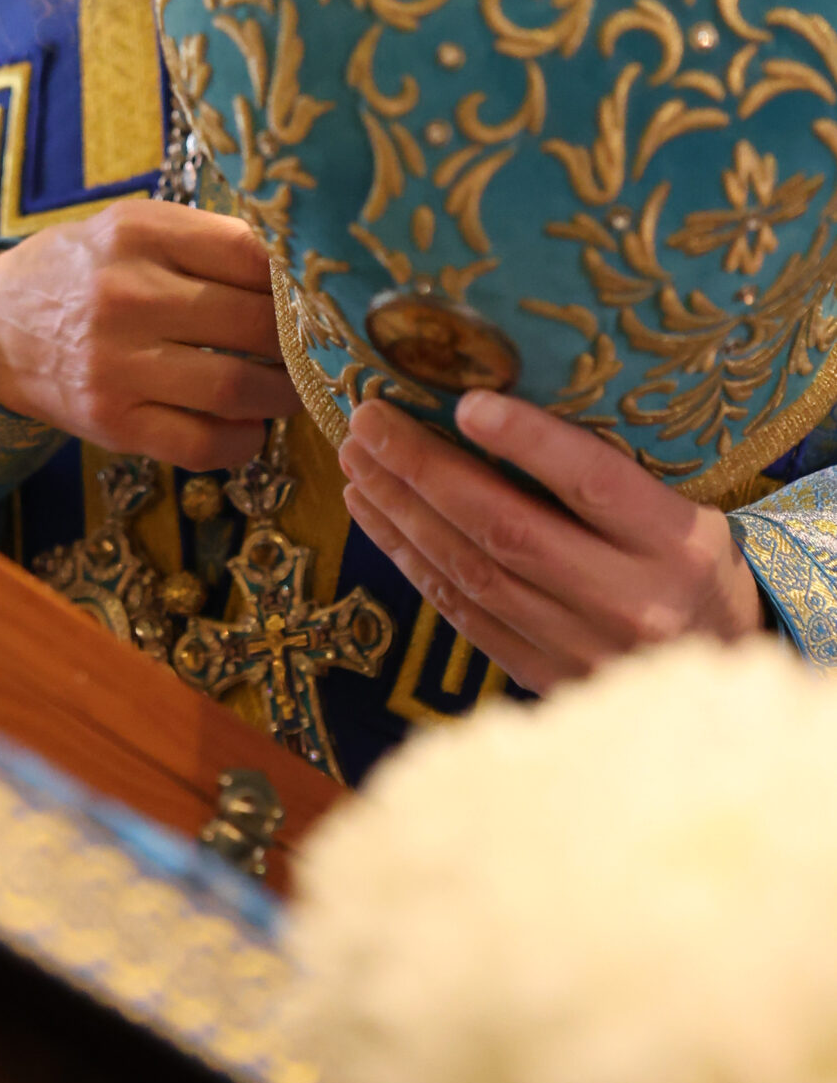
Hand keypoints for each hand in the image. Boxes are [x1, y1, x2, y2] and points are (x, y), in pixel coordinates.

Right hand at [0, 199, 296, 469]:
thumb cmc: (84, 270)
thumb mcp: (132, 228)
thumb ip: (206, 241)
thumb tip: (300, 269)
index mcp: (138, 232)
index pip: (250, 253)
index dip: (298, 278)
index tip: (319, 293)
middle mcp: (126, 295)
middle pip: (252, 322)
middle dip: (302, 340)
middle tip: (319, 346)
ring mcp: (116, 364)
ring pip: (236, 387)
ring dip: (283, 393)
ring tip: (293, 386)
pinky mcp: (111, 422)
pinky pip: (201, 443)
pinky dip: (244, 440)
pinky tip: (251, 425)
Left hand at [338, 389, 764, 693]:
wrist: (723, 669)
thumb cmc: (689, 565)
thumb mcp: (684, 509)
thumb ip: (607, 474)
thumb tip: (491, 403)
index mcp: (677, 544)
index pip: (594, 482)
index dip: (527, 441)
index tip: (465, 401)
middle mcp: (632, 600)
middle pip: (508, 529)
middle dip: (424, 469)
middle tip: (369, 419)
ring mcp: (585, 650)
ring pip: (473, 574)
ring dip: (403, 512)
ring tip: (359, 460)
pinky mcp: (547, 681)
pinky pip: (464, 615)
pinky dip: (413, 562)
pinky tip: (378, 517)